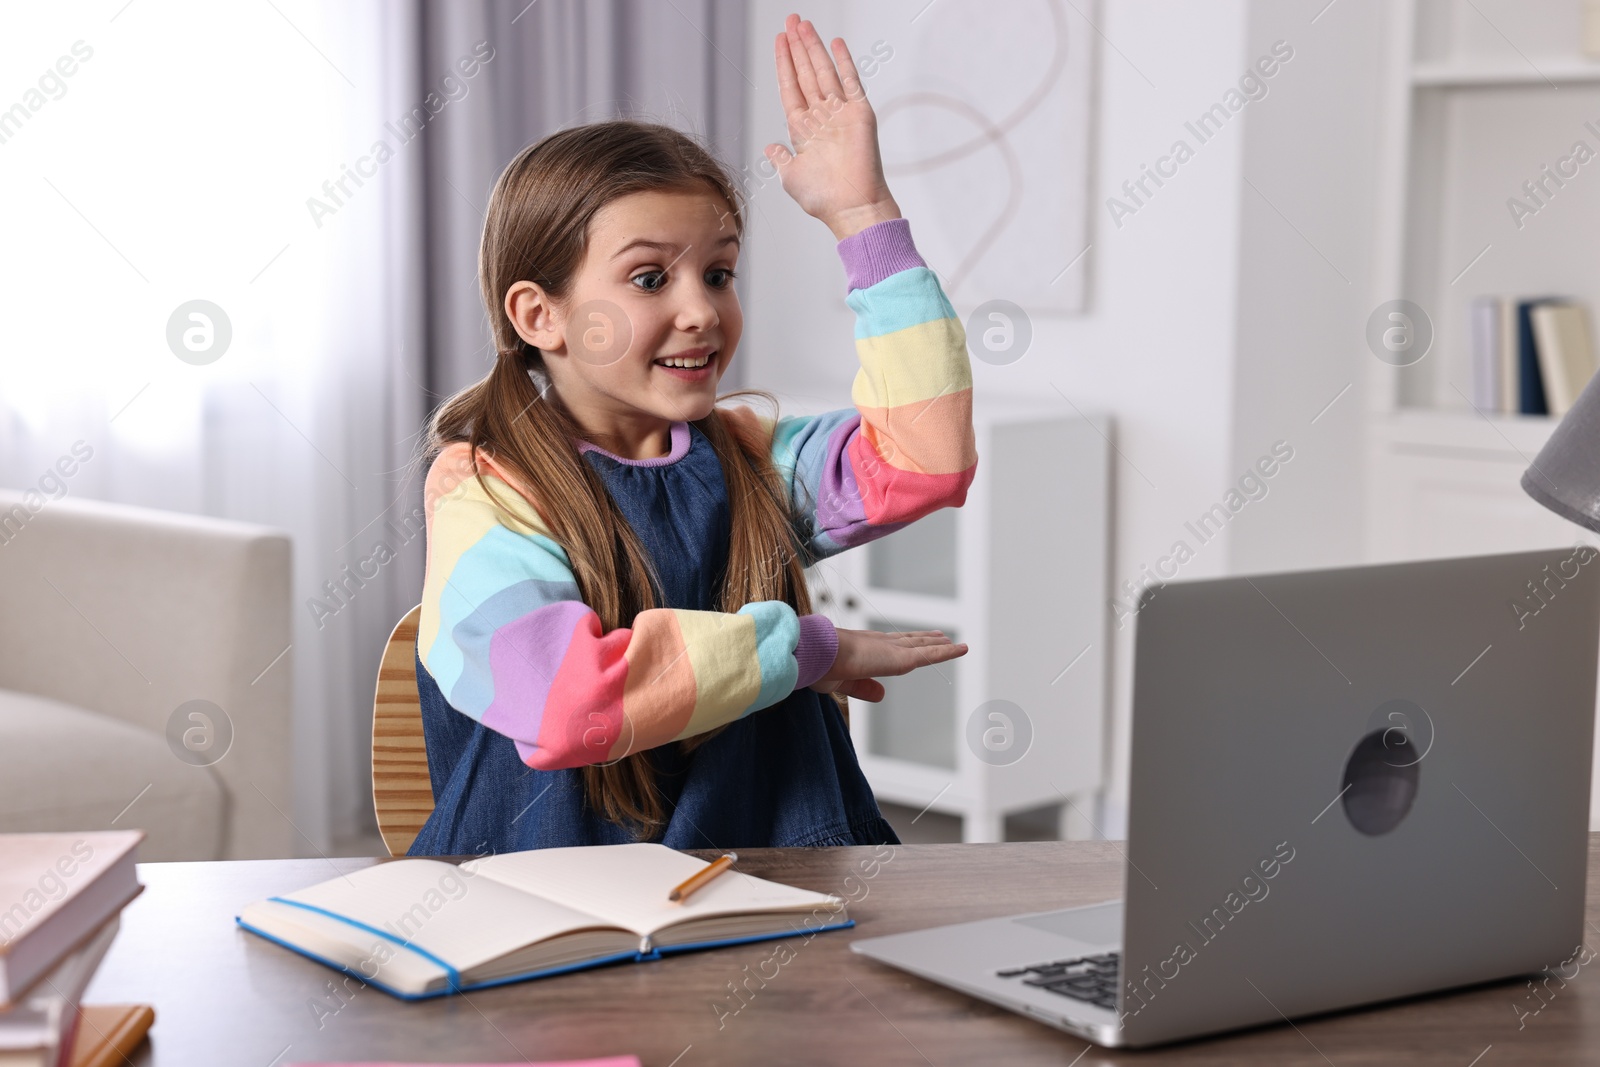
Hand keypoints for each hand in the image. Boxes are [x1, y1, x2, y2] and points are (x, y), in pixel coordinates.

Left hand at [766, 13, 899, 240]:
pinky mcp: (859, 112)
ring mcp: (840, 113)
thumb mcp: (790, 177)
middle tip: (791, 21)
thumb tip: (770, 147)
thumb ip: (780, 158)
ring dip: (813, 47)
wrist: (851, 207)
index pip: (791, 87)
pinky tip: (835, 43)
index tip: (780, 41)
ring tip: (803, 24)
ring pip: (824, 71)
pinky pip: (850, 80)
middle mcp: (821, 117)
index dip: (784, 63)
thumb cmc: (823, 198)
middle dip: (797, 47)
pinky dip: (843, 61)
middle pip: (806, 73)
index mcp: (803, 130)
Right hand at [808, 628, 967, 702]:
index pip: (888, 646)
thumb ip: (863, 688)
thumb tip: (882, 695)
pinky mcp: (900, 659)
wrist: (816, 654)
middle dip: (923, 639)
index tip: (910, 642)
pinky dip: (947, 652)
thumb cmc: (819, 667)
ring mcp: (890, 649)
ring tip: (951, 641)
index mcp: (862, 649)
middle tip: (939, 635)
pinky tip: (960, 649)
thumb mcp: (842, 683)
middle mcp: (879, 644)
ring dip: (938, 644)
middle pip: (908, 641)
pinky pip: (929, 655)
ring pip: (921, 646)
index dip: (901, 644)